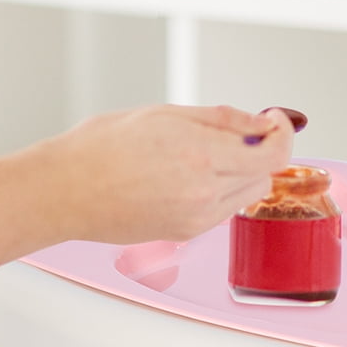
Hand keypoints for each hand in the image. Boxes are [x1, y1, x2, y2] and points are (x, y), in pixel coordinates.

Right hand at [44, 104, 296, 242]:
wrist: (65, 190)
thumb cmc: (100, 147)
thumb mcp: (164, 113)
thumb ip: (221, 119)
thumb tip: (262, 122)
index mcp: (201, 153)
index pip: (273, 151)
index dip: (282, 133)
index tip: (273, 121)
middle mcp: (205, 190)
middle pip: (265, 174)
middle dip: (260, 151)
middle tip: (237, 134)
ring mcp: (197, 217)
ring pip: (247, 195)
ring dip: (241, 173)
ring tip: (205, 155)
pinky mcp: (186, 233)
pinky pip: (223, 211)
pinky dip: (220, 193)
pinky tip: (189, 177)